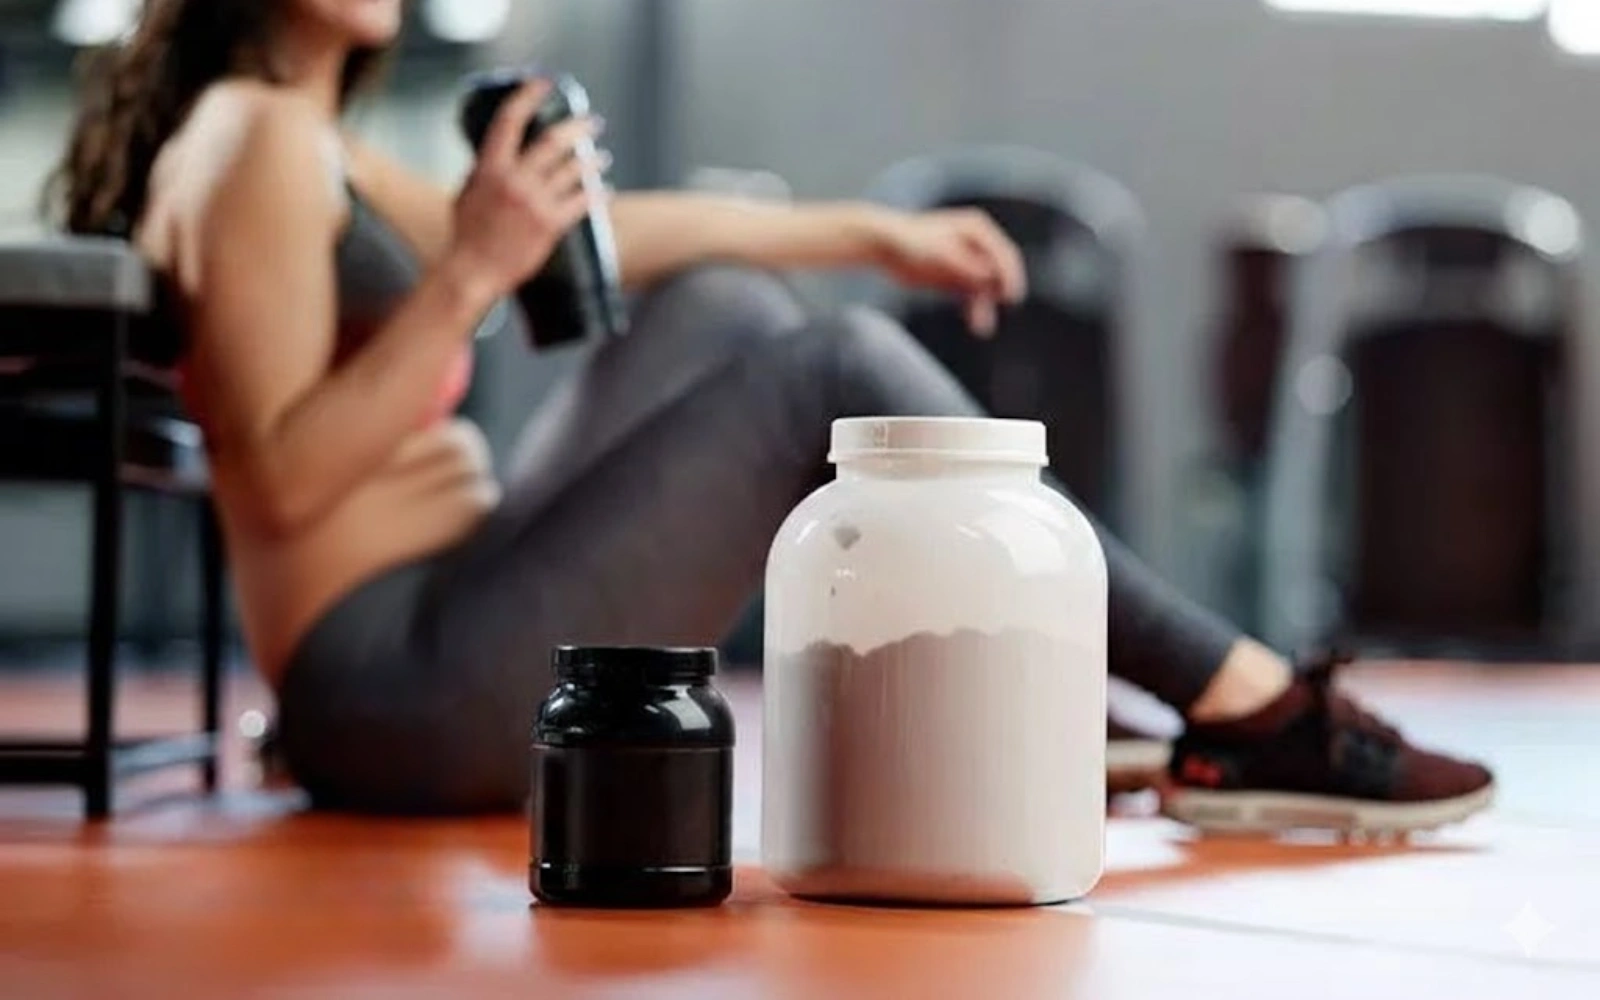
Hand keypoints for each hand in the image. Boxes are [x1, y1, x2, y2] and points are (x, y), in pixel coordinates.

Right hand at [445, 80, 603, 301]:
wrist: (473, 271)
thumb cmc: (466, 234)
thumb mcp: (466, 193)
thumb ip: (482, 171)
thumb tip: (499, 153)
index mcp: (490, 168)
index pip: (510, 120)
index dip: (528, 96)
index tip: (543, 83)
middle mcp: (514, 180)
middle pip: (553, 141)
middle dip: (578, 127)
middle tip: (593, 122)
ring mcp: (534, 202)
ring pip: (573, 171)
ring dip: (592, 162)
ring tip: (602, 157)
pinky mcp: (550, 225)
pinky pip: (582, 203)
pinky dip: (596, 194)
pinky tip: (605, 190)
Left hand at [874, 208, 1026, 336]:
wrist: (885, 247)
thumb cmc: (912, 240)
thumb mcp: (941, 252)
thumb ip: (965, 265)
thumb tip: (989, 276)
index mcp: (978, 231)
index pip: (1005, 254)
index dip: (1011, 276)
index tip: (1012, 297)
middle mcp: (977, 246)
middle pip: (998, 273)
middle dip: (998, 294)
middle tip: (994, 314)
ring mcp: (968, 263)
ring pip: (986, 289)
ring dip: (985, 307)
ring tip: (981, 328)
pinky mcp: (956, 279)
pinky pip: (972, 297)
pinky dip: (975, 310)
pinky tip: (976, 325)